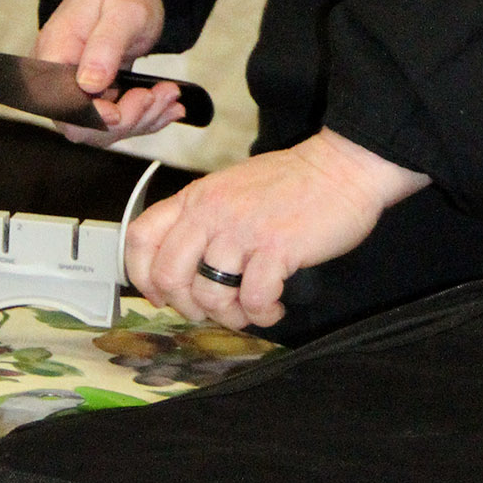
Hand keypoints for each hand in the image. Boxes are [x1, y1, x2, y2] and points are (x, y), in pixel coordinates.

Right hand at [35, 0, 181, 143]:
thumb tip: (88, 84)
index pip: (59, 104)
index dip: (89, 118)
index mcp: (55, 52)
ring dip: (142, 118)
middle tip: (159, 95)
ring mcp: (76, 88)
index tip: (121, 112)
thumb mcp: (123, 11)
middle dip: (125, 120)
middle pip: (80, 126)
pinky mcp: (96, 95)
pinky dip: (146, 116)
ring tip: (169, 94)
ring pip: (102, 129)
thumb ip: (104, 46)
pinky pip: (117, 120)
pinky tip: (167, 103)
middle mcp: (59, 76)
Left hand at [123, 129, 429, 328]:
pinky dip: (262, 314)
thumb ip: (203, 219)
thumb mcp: (231, 189)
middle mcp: (211, 212)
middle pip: (168, 275)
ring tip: (250, 309)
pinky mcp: (276, 248)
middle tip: (211, 310)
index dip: (142, 276)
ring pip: (209, 295)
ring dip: (229, 315)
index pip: (141, 237)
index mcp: (196, 197)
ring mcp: (242, 230)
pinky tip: (275, 306)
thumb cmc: (290, 183)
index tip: (161, 296)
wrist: (341, 168)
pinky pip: (254, 300)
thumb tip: (182, 267)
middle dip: (186, 305)